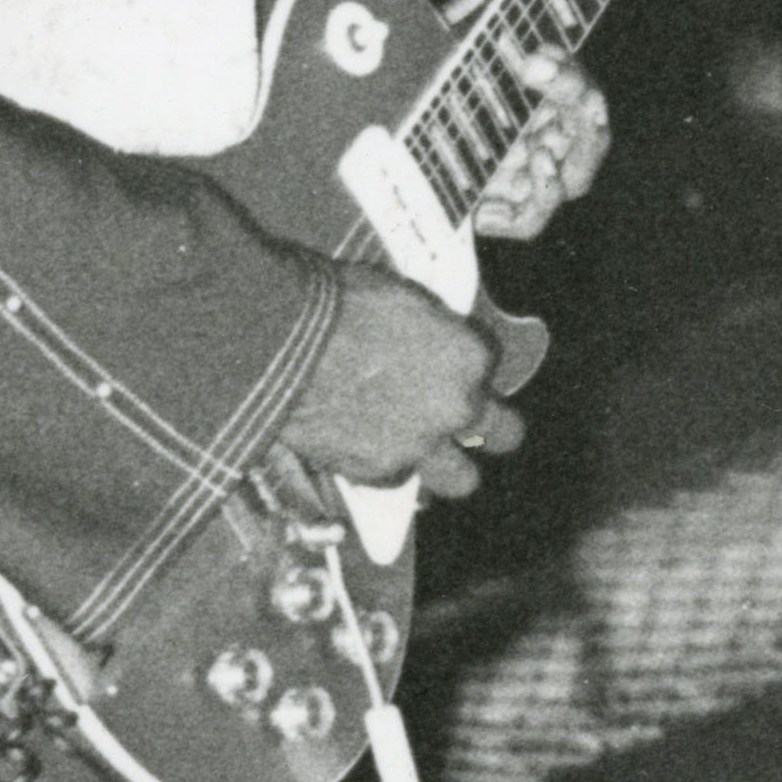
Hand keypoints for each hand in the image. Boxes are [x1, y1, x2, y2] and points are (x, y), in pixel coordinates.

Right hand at [277, 269, 541, 504]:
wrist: (277, 344)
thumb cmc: (333, 305)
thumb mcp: (401, 301)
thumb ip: (431, 333)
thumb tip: (428, 343)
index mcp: (470, 355)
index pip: (490, 369)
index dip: (465, 371)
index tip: (445, 369)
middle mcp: (457, 406)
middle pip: (504, 433)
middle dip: (487, 429)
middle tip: (458, 421)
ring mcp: (421, 445)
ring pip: (461, 479)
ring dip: (447, 467)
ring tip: (419, 452)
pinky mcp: (377, 473)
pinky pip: (397, 481)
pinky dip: (385, 469)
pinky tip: (364, 449)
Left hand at [448, 0, 612, 241]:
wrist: (379, 112)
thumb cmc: (429, 72)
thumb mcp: (453, 34)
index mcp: (546, 94)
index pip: (582, 90)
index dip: (568, 76)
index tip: (532, 54)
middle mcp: (544, 133)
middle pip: (588, 134)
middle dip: (569, 108)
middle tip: (530, 80)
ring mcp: (524, 173)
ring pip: (566, 183)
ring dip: (555, 173)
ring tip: (529, 161)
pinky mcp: (497, 206)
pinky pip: (527, 222)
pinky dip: (518, 213)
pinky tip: (492, 205)